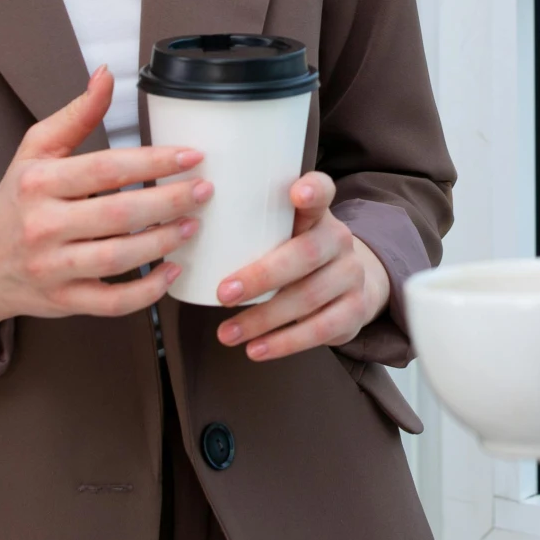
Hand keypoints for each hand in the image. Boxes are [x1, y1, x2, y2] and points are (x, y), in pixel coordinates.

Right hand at [0, 69, 211, 338]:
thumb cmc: (16, 199)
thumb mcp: (36, 150)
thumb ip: (76, 114)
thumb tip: (106, 74)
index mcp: (38, 183)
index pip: (105, 169)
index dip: (153, 161)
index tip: (192, 155)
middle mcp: (42, 226)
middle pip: (117, 215)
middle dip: (169, 202)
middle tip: (204, 190)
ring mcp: (52, 268)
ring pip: (118, 259)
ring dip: (163, 243)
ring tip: (194, 225)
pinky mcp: (63, 301)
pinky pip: (111, 303)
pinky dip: (146, 292)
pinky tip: (172, 271)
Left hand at [214, 172, 390, 359]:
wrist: (351, 286)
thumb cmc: (296, 254)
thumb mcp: (286, 232)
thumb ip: (253, 225)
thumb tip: (184, 227)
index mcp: (318, 214)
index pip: (323, 191)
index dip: (313, 190)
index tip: (297, 192)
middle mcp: (339, 239)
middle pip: (305, 254)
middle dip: (262, 276)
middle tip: (223, 295)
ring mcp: (351, 275)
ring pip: (308, 297)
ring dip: (263, 319)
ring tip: (226, 333)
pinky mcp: (355, 310)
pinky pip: (320, 329)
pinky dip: (285, 343)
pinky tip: (256, 350)